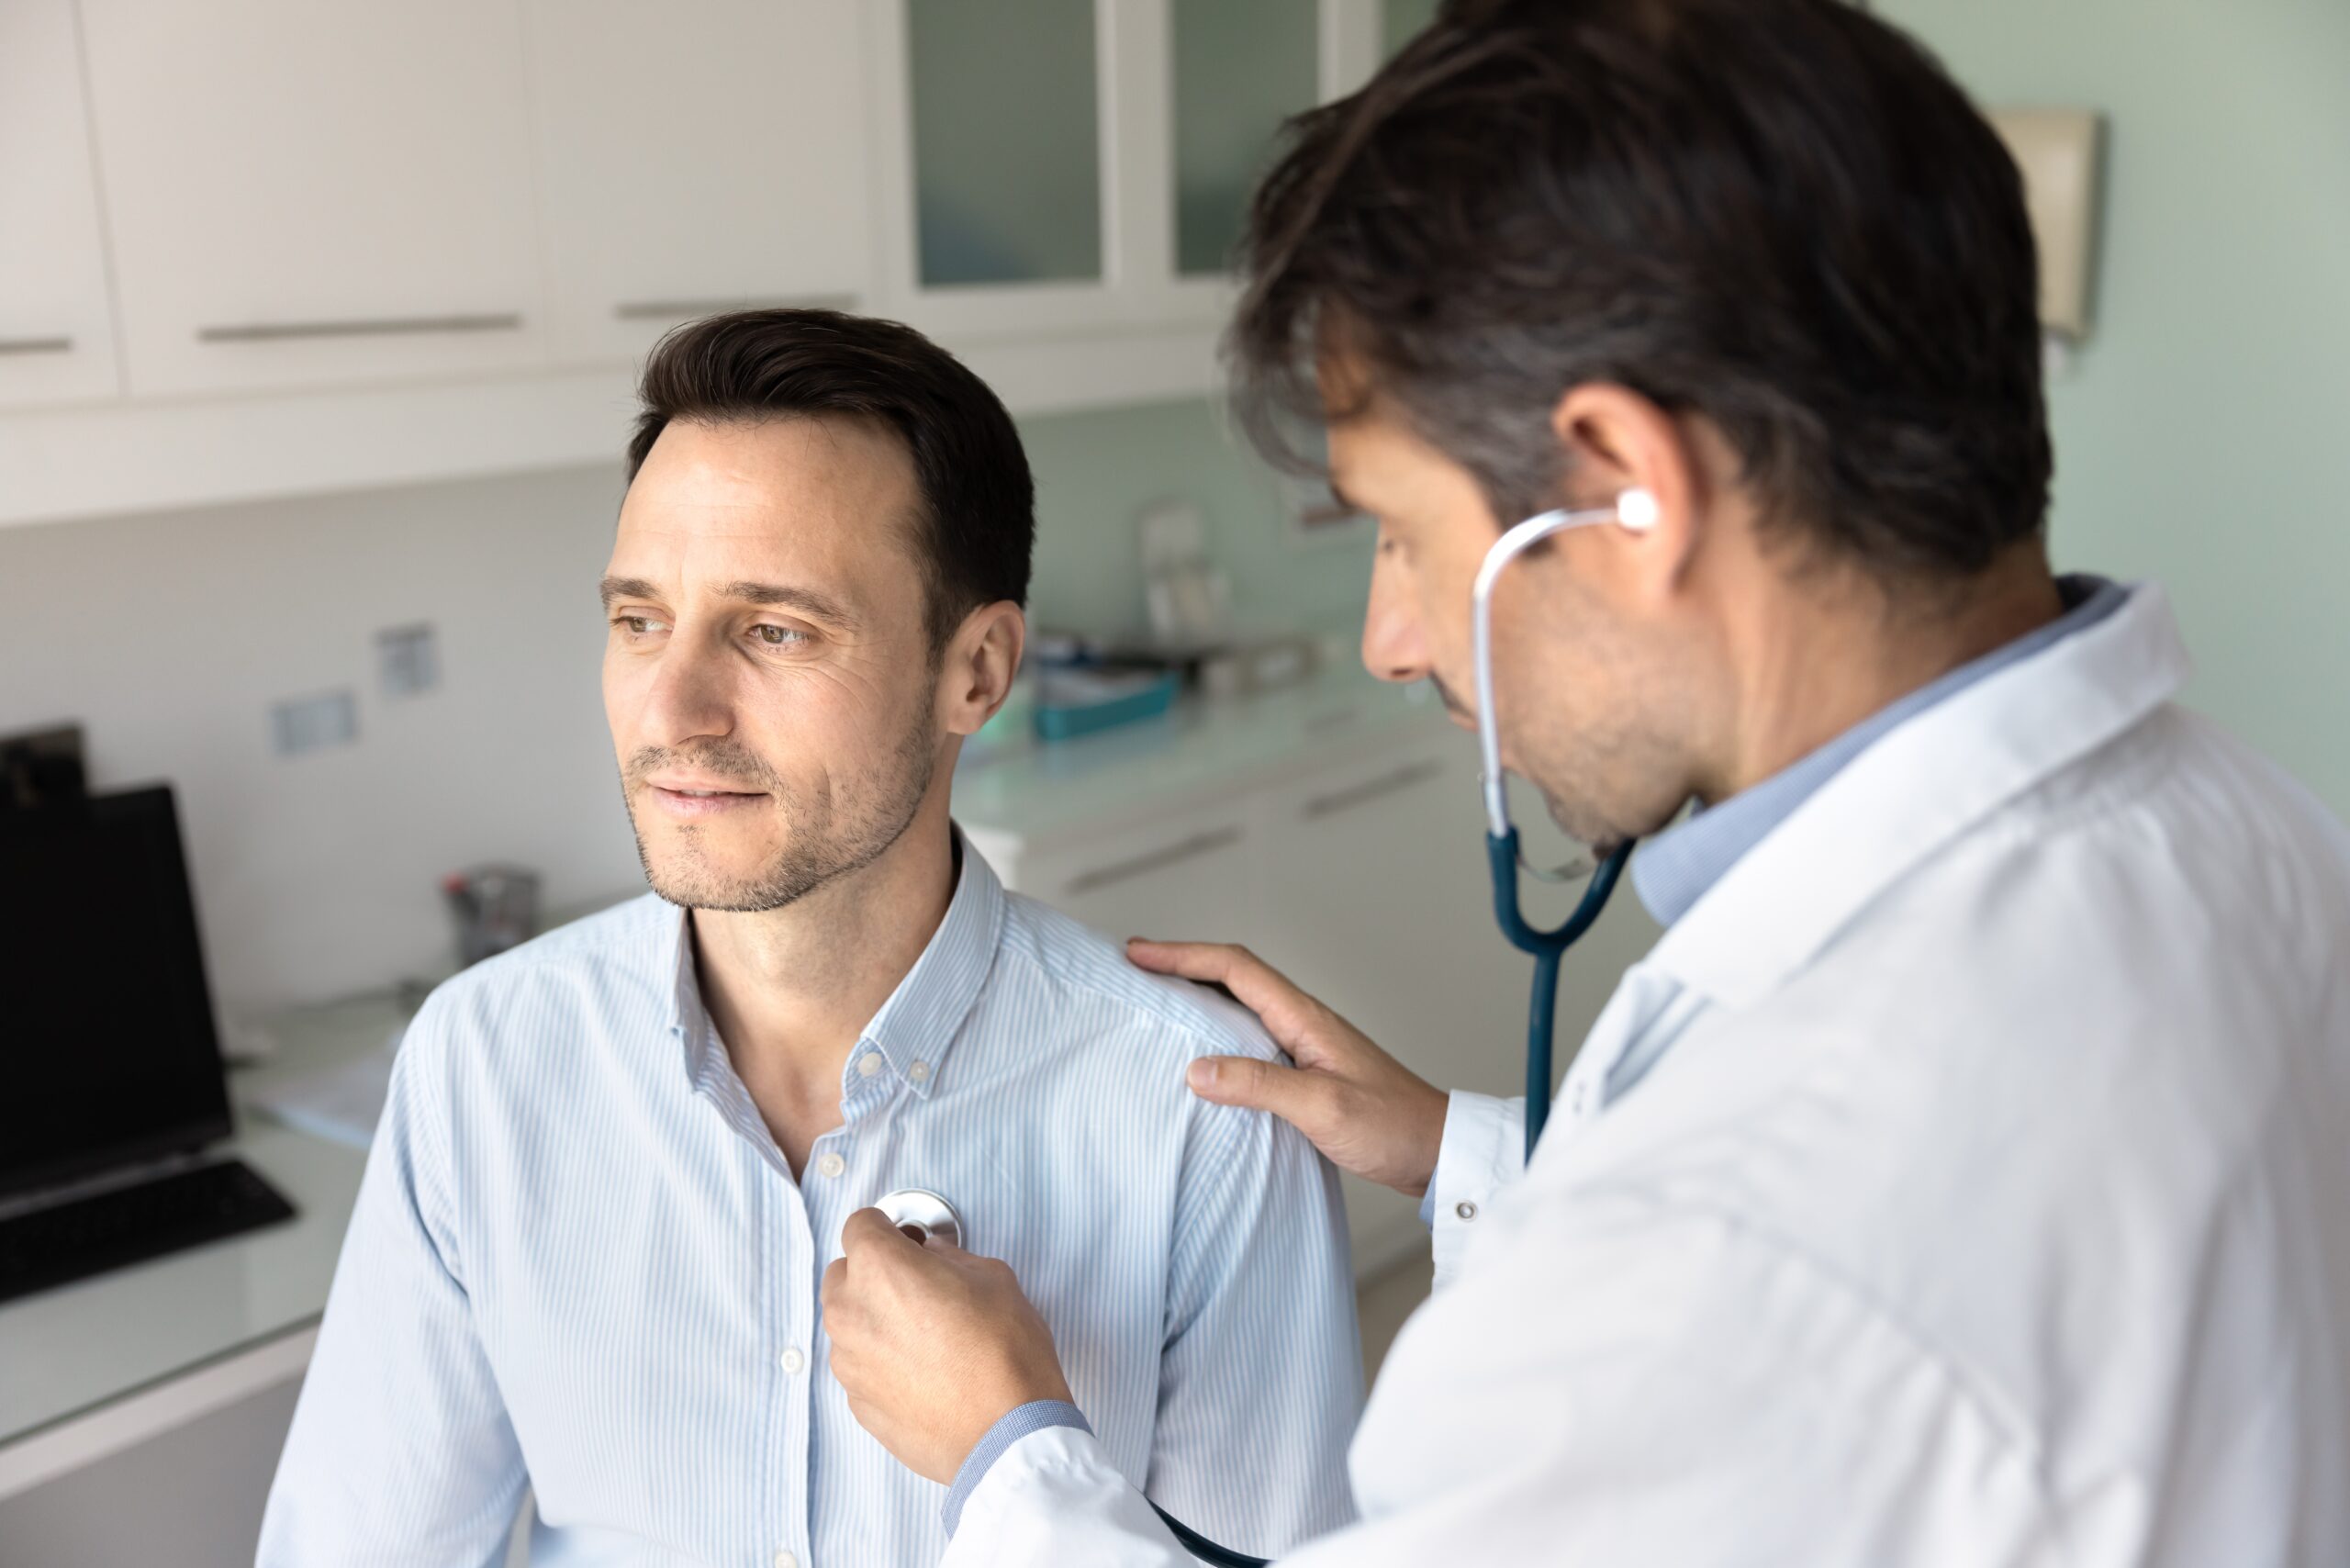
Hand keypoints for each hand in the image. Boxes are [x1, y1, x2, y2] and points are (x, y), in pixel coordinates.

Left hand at [821, 1208, 1073, 1485]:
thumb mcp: (993, 1278)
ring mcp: (849, 1362)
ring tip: (926, 1336)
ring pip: (849, 1323)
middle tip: (919, 1285)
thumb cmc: (1004, 1356)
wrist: (1007, 1435)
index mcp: (880, 1268)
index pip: (861, 1225)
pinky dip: (882, 1362)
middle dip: (876, 1273)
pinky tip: (924, 1372)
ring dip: (876, 1320)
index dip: (889, 1230)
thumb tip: (936, 1260)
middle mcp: (851, 1312)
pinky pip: (861, 1366)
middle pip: (844, 1273)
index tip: (907, 1241)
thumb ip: (951, 1259)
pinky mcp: (857, 1402)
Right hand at [1127, 938, 1449, 1197]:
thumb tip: (1196, 1069)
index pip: (1235, 968)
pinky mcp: (1308, 1073)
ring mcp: (1306, 1046)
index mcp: (1305, 1018)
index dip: (1183, 955)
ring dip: (1198, 999)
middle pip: (1233, 978)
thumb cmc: (1393, 1127)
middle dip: (1182, 966)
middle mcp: (1303, 1023)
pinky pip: (1252, 1041)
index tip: (1139, 952)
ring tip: (1156, 1005)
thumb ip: (1260, 1085)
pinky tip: (1203, 1060)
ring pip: (1241, 1008)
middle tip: (1135, 969)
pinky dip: (1219, 1037)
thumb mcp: (1322, 1106)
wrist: (1438, 1151)